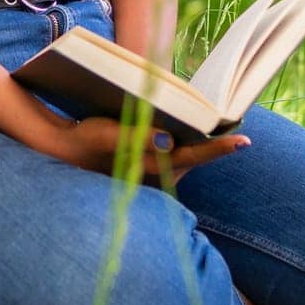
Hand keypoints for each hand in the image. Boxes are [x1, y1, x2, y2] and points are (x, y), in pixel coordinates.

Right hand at [39, 115, 250, 186]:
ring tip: (214, 128)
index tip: (243, 140)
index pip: (190, 157)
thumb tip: (170, 139)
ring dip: (196, 147)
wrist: (60, 149)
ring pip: (182, 162)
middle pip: (192, 161)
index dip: (217, 149)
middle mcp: (151, 177)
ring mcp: (148, 176)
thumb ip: (138, 136)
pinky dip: (181, 148)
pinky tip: (181, 132)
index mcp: (146, 166)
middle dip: (211, 147)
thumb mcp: (107, 134)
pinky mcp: (143, 172)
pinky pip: (171, 161)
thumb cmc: (83, 139)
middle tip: (234, 130)